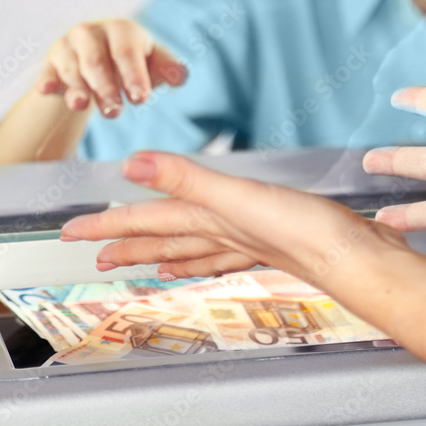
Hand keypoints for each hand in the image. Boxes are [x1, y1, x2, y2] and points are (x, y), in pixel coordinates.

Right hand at [38, 19, 187, 117]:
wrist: (98, 63)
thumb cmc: (133, 63)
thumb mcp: (154, 64)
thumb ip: (170, 70)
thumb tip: (182, 76)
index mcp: (122, 30)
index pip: (127, 52)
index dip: (134, 75)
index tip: (140, 98)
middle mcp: (92, 33)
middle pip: (97, 61)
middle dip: (106, 87)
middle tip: (115, 112)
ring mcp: (68, 46)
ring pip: (72, 69)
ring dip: (78, 89)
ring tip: (83, 106)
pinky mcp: (50, 62)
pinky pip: (46, 72)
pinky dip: (47, 80)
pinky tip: (48, 90)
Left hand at [60, 152, 425, 362]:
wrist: (354, 256)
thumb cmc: (304, 230)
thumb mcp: (239, 196)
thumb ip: (188, 178)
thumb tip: (133, 165)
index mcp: (210, 221)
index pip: (147, 220)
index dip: (108, 223)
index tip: (71, 231)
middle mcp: (224, 234)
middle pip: (164, 239)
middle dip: (127, 243)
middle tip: (95, 252)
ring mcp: (249, 241)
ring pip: (194, 247)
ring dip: (164, 251)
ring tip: (143, 260)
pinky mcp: (274, 241)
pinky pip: (228, 250)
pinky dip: (211, 253)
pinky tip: (215, 254)